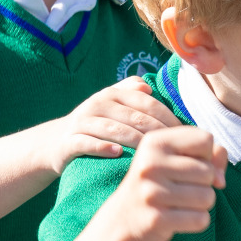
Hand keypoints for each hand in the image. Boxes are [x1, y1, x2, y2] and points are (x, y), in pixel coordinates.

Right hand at [41, 77, 176, 172]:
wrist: (54, 142)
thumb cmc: (95, 125)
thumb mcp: (111, 105)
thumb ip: (130, 91)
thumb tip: (149, 86)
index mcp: (113, 94)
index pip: (147, 102)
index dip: (168, 117)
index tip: (186, 134)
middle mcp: (98, 104)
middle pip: (134, 116)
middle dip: (159, 132)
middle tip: (177, 149)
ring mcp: (82, 122)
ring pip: (114, 129)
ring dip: (135, 140)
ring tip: (153, 153)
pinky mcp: (69, 141)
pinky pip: (87, 143)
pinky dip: (103, 147)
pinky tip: (119, 154)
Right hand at [109, 127, 227, 240]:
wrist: (125, 217)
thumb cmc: (161, 183)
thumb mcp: (179, 159)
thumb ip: (211, 156)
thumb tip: (220, 179)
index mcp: (155, 142)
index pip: (205, 140)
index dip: (206, 155)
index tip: (188, 165)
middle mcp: (150, 164)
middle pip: (208, 171)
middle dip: (205, 183)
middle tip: (182, 188)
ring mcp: (151, 192)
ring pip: (207, 197)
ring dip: (202, 203)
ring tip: (181, 203)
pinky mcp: (156, 219)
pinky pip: (200, 219)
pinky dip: (197, 221)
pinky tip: (179, 218)